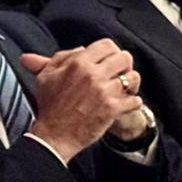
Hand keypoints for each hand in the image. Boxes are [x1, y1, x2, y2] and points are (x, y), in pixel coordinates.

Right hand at [20, 40, 144, 161]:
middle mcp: (93, 74)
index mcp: (78, 63)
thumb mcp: (46, 76)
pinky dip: (134, 103)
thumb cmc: (49, 106)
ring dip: (131, 84)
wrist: (53, 136)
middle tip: (119, 75)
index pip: (107, 45)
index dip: (111, 52)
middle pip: (124, 58)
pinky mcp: (112, 109)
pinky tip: (126, 105)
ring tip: (124, 90)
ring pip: (133, 78)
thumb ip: (62, 57)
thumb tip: (81, 48)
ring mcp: (104, 92)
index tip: (109, 62)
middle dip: (124, 66)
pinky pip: (135, 100)